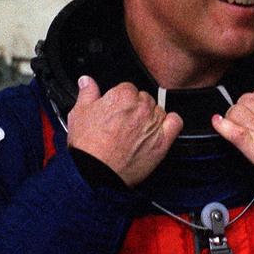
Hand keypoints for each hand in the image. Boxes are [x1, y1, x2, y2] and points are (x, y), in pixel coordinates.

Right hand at [67, 75, 182, 186]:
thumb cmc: (88, 146)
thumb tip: (86, 81)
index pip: (127, 88)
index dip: (119, 100)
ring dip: (150, 117)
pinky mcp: (162, 141)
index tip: (115, 110)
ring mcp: (153, 124)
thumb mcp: (78, 114)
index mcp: (122, 96)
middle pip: (144, 99)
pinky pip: (175, 123)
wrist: (96, 173)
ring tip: (136, 131)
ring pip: (158, 110)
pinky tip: (159, 129)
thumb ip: (87, 93)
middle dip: (134, 108)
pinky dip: (170, 123)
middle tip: (123, 123)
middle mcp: (141, 107)